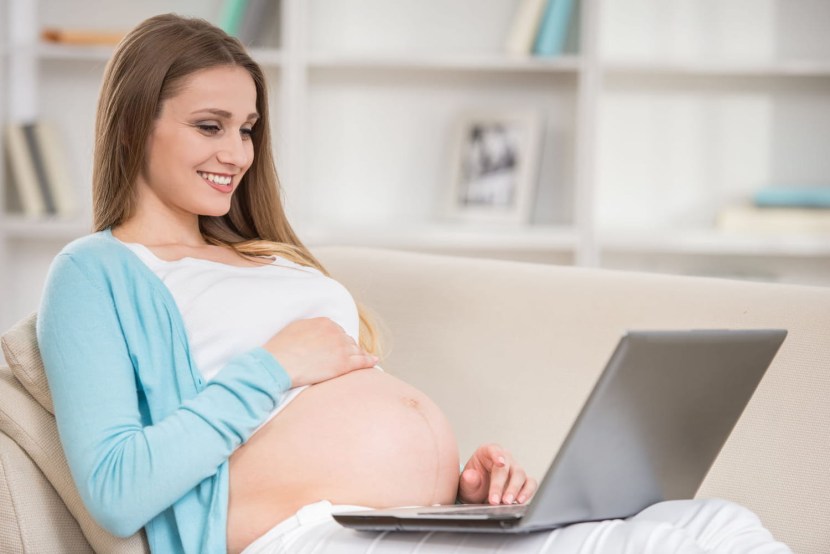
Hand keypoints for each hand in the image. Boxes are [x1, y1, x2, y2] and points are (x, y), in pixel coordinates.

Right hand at [263, 317, 377, 386]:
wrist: (279, 363)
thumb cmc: (281, 348)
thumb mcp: (295, 328)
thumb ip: (310, 327)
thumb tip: (315, 332)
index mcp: (324, 322)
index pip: (337, 330)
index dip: (336, 340)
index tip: (334, 346)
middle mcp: (335, 332)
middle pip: (347, 340)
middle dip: (345, 347)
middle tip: (341, 356)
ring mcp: (341, 348)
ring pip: (355, 350)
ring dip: (357, 355)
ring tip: (360, 360)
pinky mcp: (344, 364)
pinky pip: (362, 361)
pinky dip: (369, 361)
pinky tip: (373, 361)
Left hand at [457, 444, 537, 504]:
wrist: (479, 492)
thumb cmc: (473, 483)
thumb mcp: (466, 483)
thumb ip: (468, 480)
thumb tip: (470, 476)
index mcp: (487, 452)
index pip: (493, 450)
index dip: (497, 455)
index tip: (500, 463)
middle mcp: (504, 458)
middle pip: (507, 467)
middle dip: (501, 485)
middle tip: (495, 500)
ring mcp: (515, 468)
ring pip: (520, 474)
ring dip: (515, 489)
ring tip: (507, 502)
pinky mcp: (523, 480)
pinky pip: (530, 483)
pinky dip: (527, 492)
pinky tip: (520, 501)